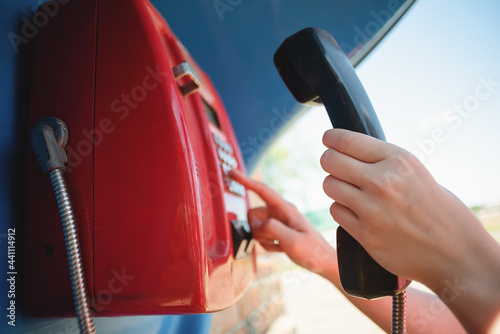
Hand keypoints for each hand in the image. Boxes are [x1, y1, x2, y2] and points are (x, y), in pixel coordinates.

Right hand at [229, 169, 335, 275]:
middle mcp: (280, 212)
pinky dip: (267, 245)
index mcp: (286, 209)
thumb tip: (255, 223)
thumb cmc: (313, 252)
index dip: (246, 181)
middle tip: (274, 240)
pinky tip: (280, 249)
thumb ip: (272, 229)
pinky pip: (260, 236)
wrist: (324, 263)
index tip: (232, 172)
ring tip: (280, 246)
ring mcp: (278, 222)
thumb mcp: (293, 241)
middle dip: (257, 229)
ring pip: (255, 226)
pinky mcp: (276, 231)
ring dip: (263, 239)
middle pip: (253, 214)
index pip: (262, 191)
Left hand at [320, 128, 498, 290]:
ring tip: (350, 191)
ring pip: (329, 185)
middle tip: (335, 165)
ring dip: (335, 186)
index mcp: (398, 160)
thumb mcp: (415, 172)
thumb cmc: (437, 208)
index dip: (331, 139)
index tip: (328, 140)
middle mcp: (382, 182)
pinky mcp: (365, 234)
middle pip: (330, 161)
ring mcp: (372, 209)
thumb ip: (382, 161)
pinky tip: (357, 212)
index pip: (347, 141)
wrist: (455, 252)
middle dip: (330, 161)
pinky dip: (342, 209)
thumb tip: (347, 150)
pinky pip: (336, 211)